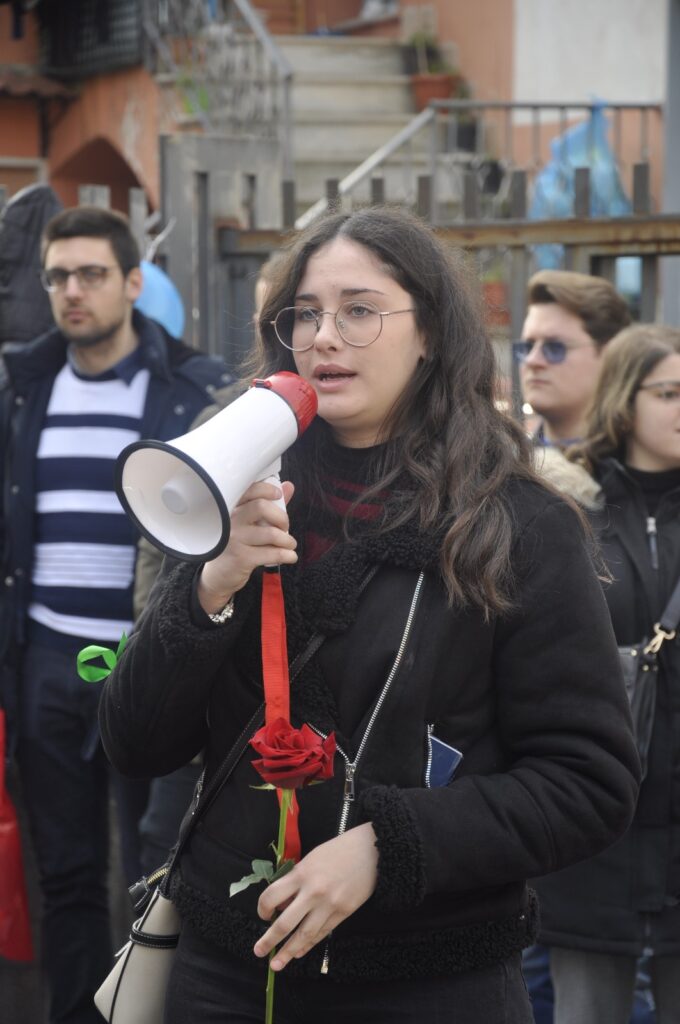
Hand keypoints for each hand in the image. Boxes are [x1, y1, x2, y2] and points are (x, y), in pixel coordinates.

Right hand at [197, 480, 296, 613]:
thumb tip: (288, 486)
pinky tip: (290, 556)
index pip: (249, 490)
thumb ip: (269, 504)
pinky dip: (287, 555)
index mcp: (231, 508)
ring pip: (271, 533)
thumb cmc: (236, 544)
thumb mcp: (248, 523)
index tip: (278, 495)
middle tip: (285, 527)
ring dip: (288, 540)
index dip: (267, 490)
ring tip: (290, 544)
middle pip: (261, 507)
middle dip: (281, 517)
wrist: (218, 576)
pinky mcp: (242, 558)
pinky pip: (272, 553)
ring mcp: (234, 539)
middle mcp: (230, 521)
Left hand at [253, 822, 378, 970]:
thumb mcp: (311, 859)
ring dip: (288, 951)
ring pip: (304, 934)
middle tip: (258, 951)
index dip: (263, 908)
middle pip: (285, 923)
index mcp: (301, 873)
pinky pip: (322, 933)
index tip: (263, 914)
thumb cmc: (338, 850)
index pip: (272, 896)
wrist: (370, 851)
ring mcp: (329, 905)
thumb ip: (296, 880)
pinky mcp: (343, 913)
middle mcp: (313, 892)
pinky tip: (299, 952)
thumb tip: (283, 904)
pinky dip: (309, 944)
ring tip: (276, 964)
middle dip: (269, 940)